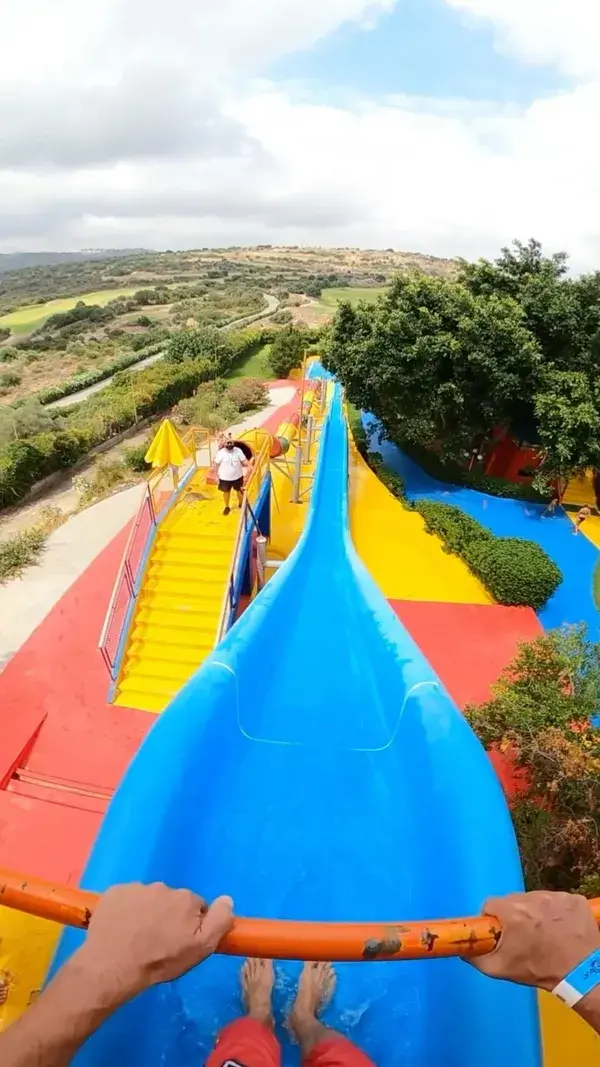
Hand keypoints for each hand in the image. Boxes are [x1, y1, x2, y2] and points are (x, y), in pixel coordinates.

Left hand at [73, 882, 233, 1003]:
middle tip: (157, 941)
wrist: (113, 965)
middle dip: (168, 916)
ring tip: (136, 936)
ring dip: (147, 912)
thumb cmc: (159, 961)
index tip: (179, 941)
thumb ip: (219, 922)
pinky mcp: (115, 892)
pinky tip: (121, 928)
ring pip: (148, 899)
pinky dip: (126, 909)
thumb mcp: (200, 949)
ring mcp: (137, 887)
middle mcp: (163, 887)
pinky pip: (127, 898)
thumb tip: (227, 899)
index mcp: (186, 899)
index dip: (189, 925)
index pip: (195, 907)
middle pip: (171, 901)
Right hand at [471, 891, 599, 990]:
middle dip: (515, 915)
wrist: (581, 974)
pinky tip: (561, 928)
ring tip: (545, 933)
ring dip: (537, 912)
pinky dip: (558, 912)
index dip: (493, 918)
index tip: (499, 931)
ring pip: (537, 899)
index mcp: (511, 911)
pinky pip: (558, 901)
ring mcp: (555, 897)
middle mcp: (532, 898)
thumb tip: (462, 950)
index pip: (491, 904)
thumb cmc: (539, 970)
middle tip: (523, 935)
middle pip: (514, 900)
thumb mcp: (501, 969)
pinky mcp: (574, 899)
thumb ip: (476, 957)